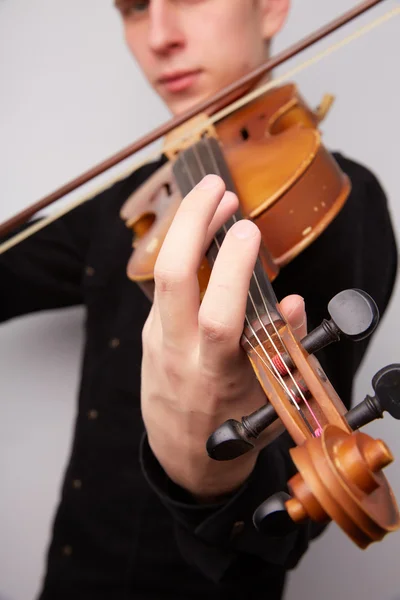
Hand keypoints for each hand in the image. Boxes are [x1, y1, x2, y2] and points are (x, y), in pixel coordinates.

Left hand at [140, 175, 305, 501]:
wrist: (184, 456)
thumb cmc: (231, 428)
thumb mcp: (267, 396)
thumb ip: (280, 346)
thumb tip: (291, 301)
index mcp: (214, 375)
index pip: (218, 318)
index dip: (233, 271)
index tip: (249, 231)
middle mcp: (178, 354)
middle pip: (172, 280)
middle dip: (190, 225)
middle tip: (215, 188)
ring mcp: (158, 343)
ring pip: (162, 278)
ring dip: (186, 231)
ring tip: (214, 199)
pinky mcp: (149, 335)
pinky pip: (163, 287)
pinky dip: (182, 254)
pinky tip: (200, 235)